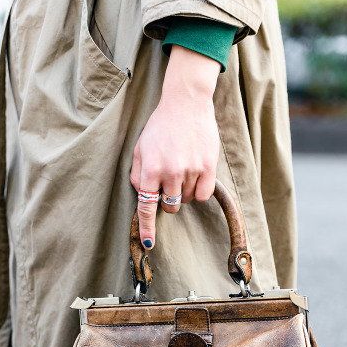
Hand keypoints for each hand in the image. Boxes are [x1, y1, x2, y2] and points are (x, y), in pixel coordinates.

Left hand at [130, 45, 220, 249]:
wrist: (186, 103)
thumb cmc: (161, 126)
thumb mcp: (140, 148)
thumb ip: (138, 175)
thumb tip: (143, 197)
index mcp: (150, 168)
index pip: (146, 207)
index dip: (147, 228)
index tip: (149, 244)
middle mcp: (170, 172)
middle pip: (169, 206)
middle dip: (168, 199)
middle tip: (170, 178)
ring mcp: (190, 170)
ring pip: (186, 201)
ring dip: (183, 191)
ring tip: (183, 167)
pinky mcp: (208, 167)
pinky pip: (202, 196)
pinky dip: (198, 191)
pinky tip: (195, 175)